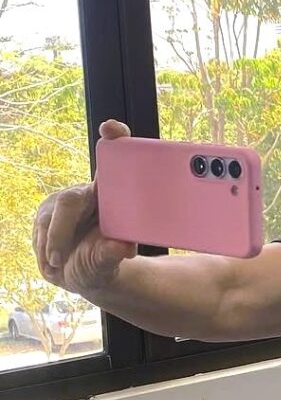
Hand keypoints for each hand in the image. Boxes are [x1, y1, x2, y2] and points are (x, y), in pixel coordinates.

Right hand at [33, 120, 137, 294]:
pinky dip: (44, 250)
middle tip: (57, 258)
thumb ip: (112, 254)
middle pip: (68, 201)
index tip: (111, 127)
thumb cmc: (104, 260)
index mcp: (110, 195)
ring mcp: (61, 203)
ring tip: (59, 264)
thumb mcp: (110, 261)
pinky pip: (39, 231)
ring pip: (49, 221)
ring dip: (52, 246)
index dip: (116, 138)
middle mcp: (86, 193)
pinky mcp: (45, 214)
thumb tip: (122, 247)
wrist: (85, 272)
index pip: (114, 160)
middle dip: (60, 231)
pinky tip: (54, 261)